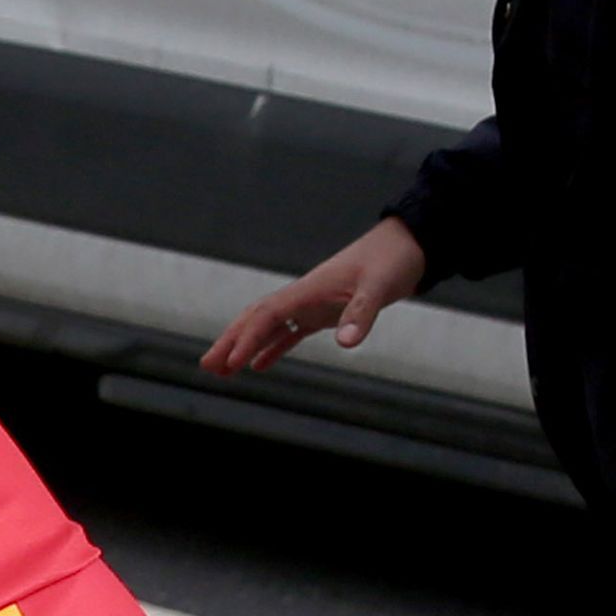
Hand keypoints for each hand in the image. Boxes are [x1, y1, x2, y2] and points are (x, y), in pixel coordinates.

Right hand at [206, 216, 425, 377]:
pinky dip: (273, 348)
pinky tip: (259, 366)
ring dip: (244, 346)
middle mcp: (304, 296)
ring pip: (268, 326)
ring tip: (222, 371)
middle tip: (207, 366)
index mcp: (309, 289)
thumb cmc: (392, 261)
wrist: (408, 244)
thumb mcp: (379, 288)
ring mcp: (312, 303)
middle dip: (230, 342)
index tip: (231, 362)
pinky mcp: (324, 311)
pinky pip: (290, 332)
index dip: (247, 338)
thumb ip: (360, 315)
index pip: (267, 315)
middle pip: (256, 318)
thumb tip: (344, 344)